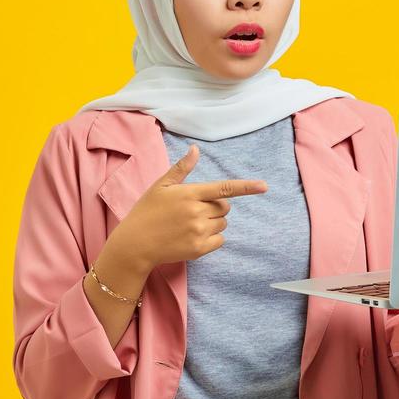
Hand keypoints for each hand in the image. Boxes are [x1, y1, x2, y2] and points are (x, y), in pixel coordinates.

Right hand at [108, 143, 268, 271]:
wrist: (134, 244)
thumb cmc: (146, 212)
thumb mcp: (161, 186)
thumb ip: (181, 169)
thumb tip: (195, 150)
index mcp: (189, 194)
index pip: (224, 188)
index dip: (246, 187)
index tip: (264, 186)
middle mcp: (197, 212)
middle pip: (224, 207)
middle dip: (215, 207)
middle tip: (194, 210)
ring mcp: (198, 232)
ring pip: (222, 224)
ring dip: (213, 222)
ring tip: (190, 224)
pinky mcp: (198, 249)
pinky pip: (219, 241)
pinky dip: (212, 238)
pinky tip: (193, 236)